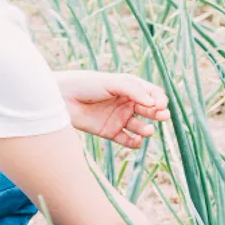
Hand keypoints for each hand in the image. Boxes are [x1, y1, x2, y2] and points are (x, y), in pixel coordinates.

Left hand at [55, 70, 169, 149]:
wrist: (61, 98)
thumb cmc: (86, 84)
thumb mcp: (111, 82)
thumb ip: (133, 90)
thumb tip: (153, 103)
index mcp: (130, 87)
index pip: (152, 94)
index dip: (159, 99)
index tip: (160, 104)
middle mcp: (127, 103)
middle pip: (149, 110)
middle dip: (158, 114)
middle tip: (162, 116)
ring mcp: (119, 118)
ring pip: (140, 126)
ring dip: (146, 129)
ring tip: (147, 130)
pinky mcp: (110, 131)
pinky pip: (127, 140)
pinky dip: (134, 142)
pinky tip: (137, 141)